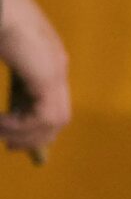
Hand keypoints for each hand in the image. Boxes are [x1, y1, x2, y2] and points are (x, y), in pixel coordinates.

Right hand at [0, 0, 71, 160]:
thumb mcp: (6, 51)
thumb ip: (16, 83)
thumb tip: (5, 117)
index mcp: (43, 55)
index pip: (48, 99)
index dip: (32, 122)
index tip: (12, 136)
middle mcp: (54, 63)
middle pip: (57, 114)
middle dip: (34, 136)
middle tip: (10, 147)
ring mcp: (54, 68)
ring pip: (55, 120)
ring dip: (27, 135)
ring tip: (1, 135)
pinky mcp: (48, 74)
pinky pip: (44, 116)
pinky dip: (23, 127)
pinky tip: (0, 124)